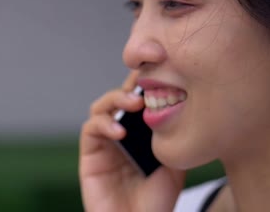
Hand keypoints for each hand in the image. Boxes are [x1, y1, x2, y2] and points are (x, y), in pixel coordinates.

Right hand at [79, 71, 185, 211]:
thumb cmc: (157, 201)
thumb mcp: (174, 164)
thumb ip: (171, 137)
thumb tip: (179, 105)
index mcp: (140, 133)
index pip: (138, 100)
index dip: (144, 83)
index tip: (158, 71)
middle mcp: (121, 134)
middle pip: (118, 98)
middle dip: (129, 87)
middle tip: (144, 86)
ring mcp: (104, 143)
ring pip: (101, 107)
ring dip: (115, 100)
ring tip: (133, 103)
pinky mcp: (90, 155)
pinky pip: (90, 129)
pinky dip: (103, 123)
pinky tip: (120, 131)